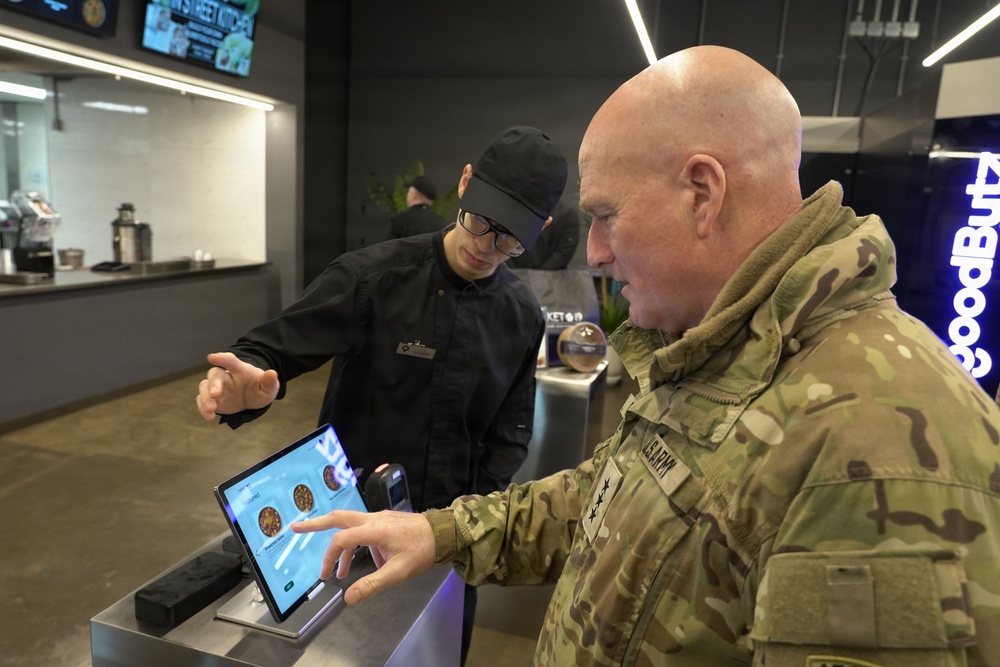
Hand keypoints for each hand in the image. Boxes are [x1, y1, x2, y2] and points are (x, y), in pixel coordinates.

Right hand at [195, 352, 279, 419]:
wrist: (252, 400)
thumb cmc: (259, 389)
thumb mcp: (269, 388)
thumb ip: (270, 382)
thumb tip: (273, 373)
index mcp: (240, 370)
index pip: (230, 361)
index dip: (221, 358)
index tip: (211, 358)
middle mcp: (226, 377)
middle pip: (215, 375)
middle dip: (213, 384)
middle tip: (216, 395)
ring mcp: (217, 388)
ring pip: (205, 387)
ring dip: (206, 398)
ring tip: (211, 410)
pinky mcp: (212, 399)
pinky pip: (202, 401)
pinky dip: (202, 408)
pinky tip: (209, 416)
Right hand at [290, 510, 434, 604]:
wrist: (445, 532)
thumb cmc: (423, 551)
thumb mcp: (398, 572)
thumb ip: (372, 584)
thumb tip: (348, 598)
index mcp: (374, 529)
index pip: (342, 539)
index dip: (330, 556)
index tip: (327, 575)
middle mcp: (374, 519)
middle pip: (338, 518)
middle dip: (316, 523)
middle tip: (295, 527)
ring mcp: (380, 518)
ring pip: (351, 525)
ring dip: (341, 545)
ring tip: (339, 572)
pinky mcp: (387, 520)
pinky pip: (365, 529)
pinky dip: (358, 544)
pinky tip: (370, 562)